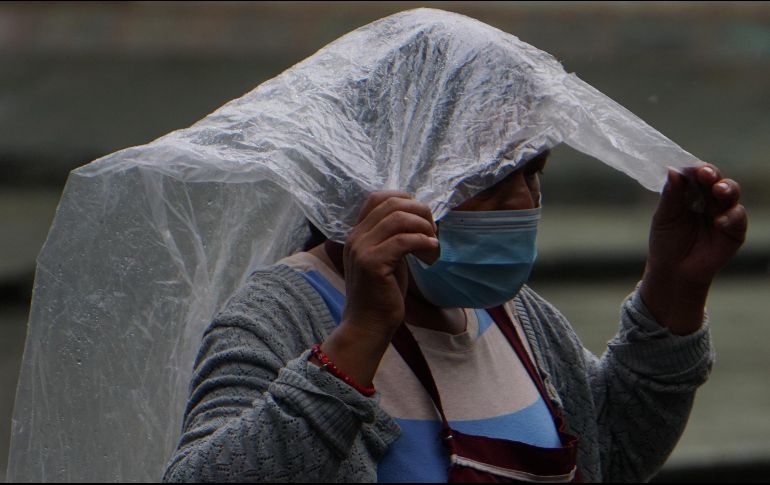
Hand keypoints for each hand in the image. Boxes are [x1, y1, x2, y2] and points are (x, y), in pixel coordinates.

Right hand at [342, 191, 438, 336]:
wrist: (367, 325)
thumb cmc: (381, 294)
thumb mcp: (386, 258)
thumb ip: (392, 238)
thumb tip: (418, 218)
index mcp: (357, 233)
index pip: (377, 197)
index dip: (404, 199)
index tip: (421, 218)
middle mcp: (356, 237)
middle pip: (391, 204)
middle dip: (419, 212)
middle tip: (433, 232)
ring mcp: (362, 249)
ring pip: (398, 218)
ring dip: (423, 228)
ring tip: (432, 245)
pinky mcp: (372, 263)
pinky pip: (403, 241)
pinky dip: (423, 242)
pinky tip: (432, 253)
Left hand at [640, 164, 747, 333]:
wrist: (673, 272)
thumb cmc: (666, 242)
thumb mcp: (664, 217)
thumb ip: (670, 195)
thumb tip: (672, 170)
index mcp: (690, 193)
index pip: (696, 175)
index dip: (695, 169)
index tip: (690, 168)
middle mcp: (709, 200)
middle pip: (716, 179)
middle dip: (712, 175)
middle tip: (706, 174)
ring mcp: (723, 213)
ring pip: (731, 193)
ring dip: (726, 189)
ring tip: (718, 191)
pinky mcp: (734, 231)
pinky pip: (738, 217)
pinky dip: (731, 216)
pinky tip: (720, 221)